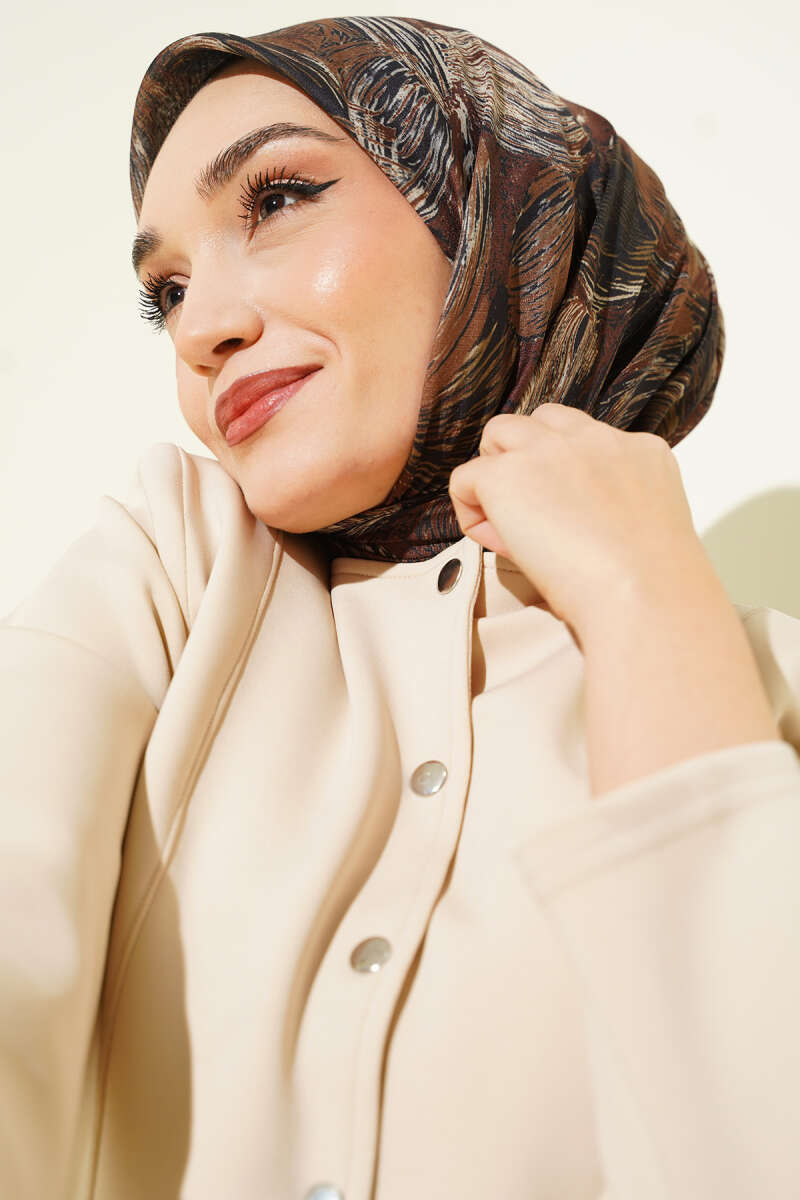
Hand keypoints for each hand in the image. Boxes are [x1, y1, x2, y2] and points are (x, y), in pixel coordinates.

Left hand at [447, 403, 702, 645]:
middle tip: (530, 511)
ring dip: (495, 470)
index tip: (567, 518)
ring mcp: (547, 450)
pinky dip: (470, 510)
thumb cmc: (649, 585)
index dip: (565, 474)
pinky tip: (494, 542)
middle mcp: (594, 439)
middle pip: (542, 421)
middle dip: (527, 457)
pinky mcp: (506, 475)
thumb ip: (607, 508)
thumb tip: (555, 524)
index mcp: (637, 450)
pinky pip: (465, 477)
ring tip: (505, 519)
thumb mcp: (640, 528)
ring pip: (498, 432)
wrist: (642, 593)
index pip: (587, 438)